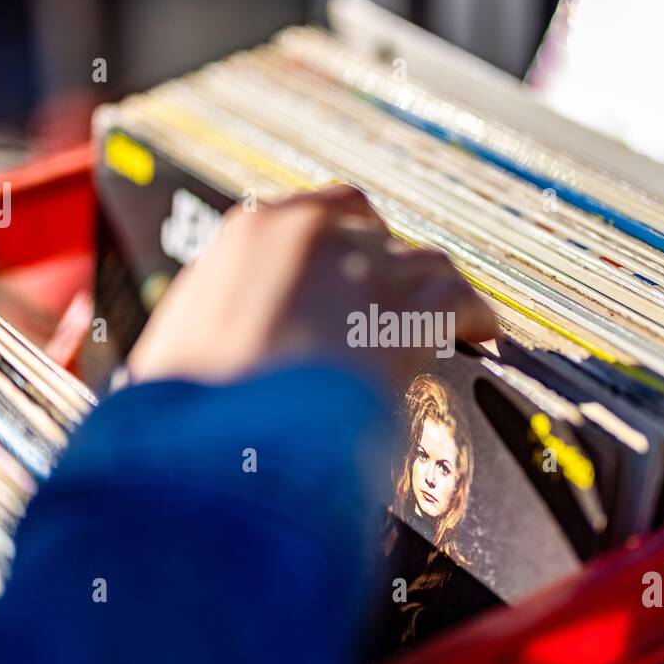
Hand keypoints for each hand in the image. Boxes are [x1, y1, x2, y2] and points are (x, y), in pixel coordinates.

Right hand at [126, 184, 498, 385]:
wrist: (205, 450)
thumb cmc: (183, 412)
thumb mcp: (185, 334)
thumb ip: (227, 306)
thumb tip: (245, 320)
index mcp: (251, 233)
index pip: (322, 213)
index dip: (346, 247)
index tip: (355, 272)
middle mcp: (311, 235)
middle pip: (379, 234)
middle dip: (388, 270)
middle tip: (394, 309)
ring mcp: (361, 271)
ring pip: (426, 264)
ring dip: (432, 294)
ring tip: (448, 323)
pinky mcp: (405, 315)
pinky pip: (460, 301)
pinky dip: (474, 317)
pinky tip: (480, 336)